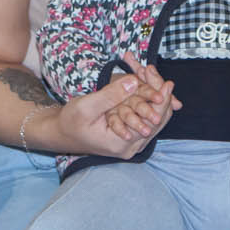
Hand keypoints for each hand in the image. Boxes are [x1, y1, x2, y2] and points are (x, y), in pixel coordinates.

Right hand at [54, 51, 177, 158]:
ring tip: (161, 83)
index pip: (152, 121)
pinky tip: (151, 92)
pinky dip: (151, 106)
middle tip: (166, 80)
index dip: (162, 101)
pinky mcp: (130, 139)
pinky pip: (147, 121)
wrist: (62, 133)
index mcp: (121, 143)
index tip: (167, 82)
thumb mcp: (87, 106)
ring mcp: (131, 145)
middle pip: (158, 122)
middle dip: (163, 99)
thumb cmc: (70, 121)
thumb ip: (111, 95)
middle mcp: (130, 148)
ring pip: (155, 121)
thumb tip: (134, 82)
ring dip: (158, 102)